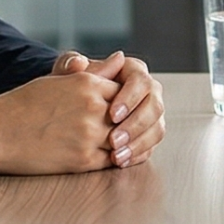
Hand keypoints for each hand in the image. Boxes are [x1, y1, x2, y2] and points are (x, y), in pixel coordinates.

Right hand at [0, 65, 122, 175]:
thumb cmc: (22, 104)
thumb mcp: (58, 80)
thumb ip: (95, 72)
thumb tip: (121, 58)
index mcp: (87, 83)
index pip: (124, 91)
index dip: (124, 102)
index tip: (119, 109)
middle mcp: (93, 106)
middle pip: (127, 115)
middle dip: (127, 123)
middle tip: (127, 129)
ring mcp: (89, 134)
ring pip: (123, 139)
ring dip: (124, 142)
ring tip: (122, 144)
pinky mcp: (83, 160)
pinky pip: (112, 160)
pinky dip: (116, 159)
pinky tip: (112, 157)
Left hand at [55, 49, 167, 166]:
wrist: (72, 107)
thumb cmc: (70, 86)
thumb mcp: (66, 73)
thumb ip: (69, 66)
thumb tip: (79, 62)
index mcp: (133, 71)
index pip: (141, 81)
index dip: (130, 98)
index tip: (112, 115)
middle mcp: (148, 91)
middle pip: (154, 106)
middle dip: (136, 125)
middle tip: (114, 140)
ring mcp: (150, 113)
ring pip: (157, 128)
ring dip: (139, 143)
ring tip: (116, 155)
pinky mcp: (148, 132)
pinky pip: (151, 145)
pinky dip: (138, 154)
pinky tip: (121, 161)